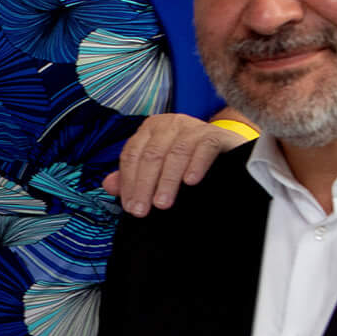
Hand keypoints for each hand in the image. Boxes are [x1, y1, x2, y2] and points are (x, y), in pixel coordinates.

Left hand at [103, 113, 249, 216]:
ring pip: (175, 153)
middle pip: (151, 155)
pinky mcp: (215, 133)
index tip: (130, 206)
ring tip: (163, 204)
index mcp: (150, 130)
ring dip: (167, 181)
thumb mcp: (158, 169)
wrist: (228, 154)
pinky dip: (195, 165)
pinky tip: (190, 182)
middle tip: (142, 211)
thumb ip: (132, 177)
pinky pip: (203, 147)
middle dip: (144, 186)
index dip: (128, 182)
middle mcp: (169, 124)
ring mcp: (193, 126)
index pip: (132, 155)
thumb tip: (108, 185)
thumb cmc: (187, 163)